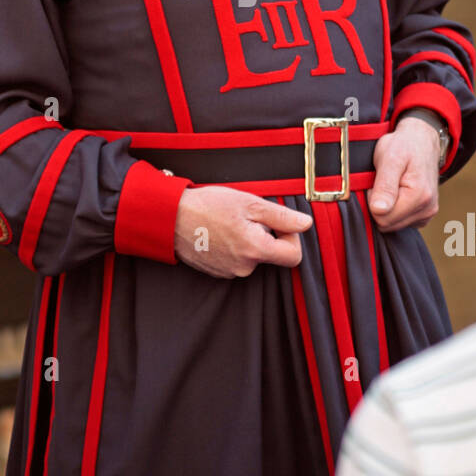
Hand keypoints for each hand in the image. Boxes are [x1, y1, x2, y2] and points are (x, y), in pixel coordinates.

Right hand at [174, 185, 312, 278]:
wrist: (170, 219)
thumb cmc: (208, 206)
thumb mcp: (249, 203)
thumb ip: (281, 216)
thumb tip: (305, 224)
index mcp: (255, 250)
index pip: (294, 256)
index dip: (291, 236)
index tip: (277, 222)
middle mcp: (245, 267)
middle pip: (272, 254)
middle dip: (266, 235)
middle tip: (246, 217)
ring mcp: (230, 272)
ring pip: (254, 256)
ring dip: (249, 239)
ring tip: (229, 223)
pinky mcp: (218, 272)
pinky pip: (237, 260)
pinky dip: (234, 246)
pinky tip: (220, 232)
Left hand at [368, 116, 439, 231]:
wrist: (422, 141)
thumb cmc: (404, 146)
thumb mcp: (390, 158)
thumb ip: (385, 185)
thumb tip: (378, 210)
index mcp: (419, 196)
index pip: (382, 218)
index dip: (373, 200)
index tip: (377, 182)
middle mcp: (427, 208)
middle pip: (387, 224)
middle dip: (379, 205)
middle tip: (383, 182)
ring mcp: (427, 213)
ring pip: (392, 225)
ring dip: (387, 207)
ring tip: (391, 185)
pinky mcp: (424, 215)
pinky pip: (400, 222)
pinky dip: (394, 209)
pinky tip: (398, 192)